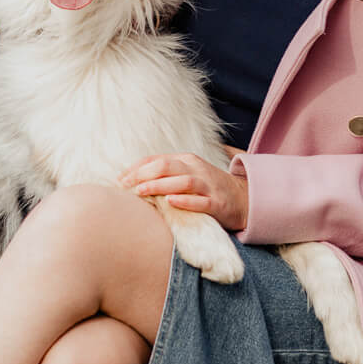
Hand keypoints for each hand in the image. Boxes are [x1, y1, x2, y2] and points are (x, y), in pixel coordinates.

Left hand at [120, 152, 248, 230]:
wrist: (243, 198)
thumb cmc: (207, 187)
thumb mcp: (187, 174)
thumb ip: (165, 174)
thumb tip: (132, 180)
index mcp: (186, 160)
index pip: (157, 159)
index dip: (136, 168)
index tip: (119, 180)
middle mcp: (196, 170)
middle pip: (167, 166)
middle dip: (143, 175)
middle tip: (126, 186)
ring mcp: (208, 186)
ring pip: (182, 181)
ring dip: (160, 186)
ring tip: (141, 192)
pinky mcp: (217, 204)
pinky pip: (201, 201)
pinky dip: (185, 201)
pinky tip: (171, 202)